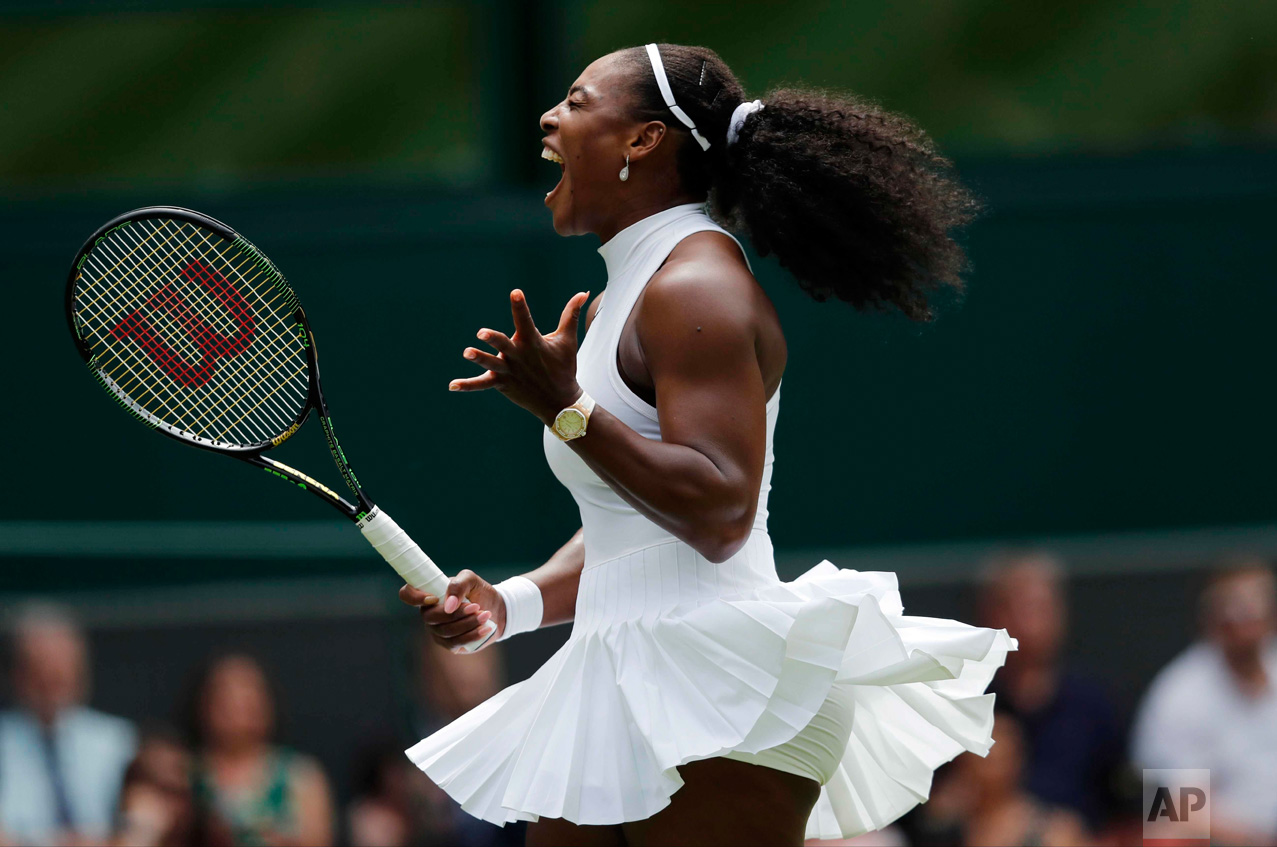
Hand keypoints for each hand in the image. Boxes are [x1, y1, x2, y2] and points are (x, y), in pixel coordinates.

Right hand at [399, 570, 503, 650]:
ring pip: (446, 631)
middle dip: (456, 613)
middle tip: (476, 607)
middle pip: (430, 618)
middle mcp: (429, 614)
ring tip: (485, 615)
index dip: (414, 597)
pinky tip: (485, 628)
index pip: (407, 594)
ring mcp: (437, 631)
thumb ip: (458, 585)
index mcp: (429, 594)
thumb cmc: (478, 591)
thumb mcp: (471, 580)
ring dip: (468, 623)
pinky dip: (472, 635)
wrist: (495, 608)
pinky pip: (456, 643)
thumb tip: (448, 605)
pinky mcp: (450, 644)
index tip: (434, 598)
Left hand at [449, 289, 589, 424]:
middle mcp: (519, 356)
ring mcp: (509, 371)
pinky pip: (482, 384)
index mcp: (532, 342)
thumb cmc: (563, 367)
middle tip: (481, 333)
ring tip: (467, 353)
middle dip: (493, 339)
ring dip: (479, 359)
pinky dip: (468, 385)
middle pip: (504, 345)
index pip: (525, 320)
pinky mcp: (502, 384)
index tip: (515, 292)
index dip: (520, 306)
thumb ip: (570, 314)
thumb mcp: (567, 339)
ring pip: (491, 364)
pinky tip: (452, 385)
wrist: (560, 401)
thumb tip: (582, 292)